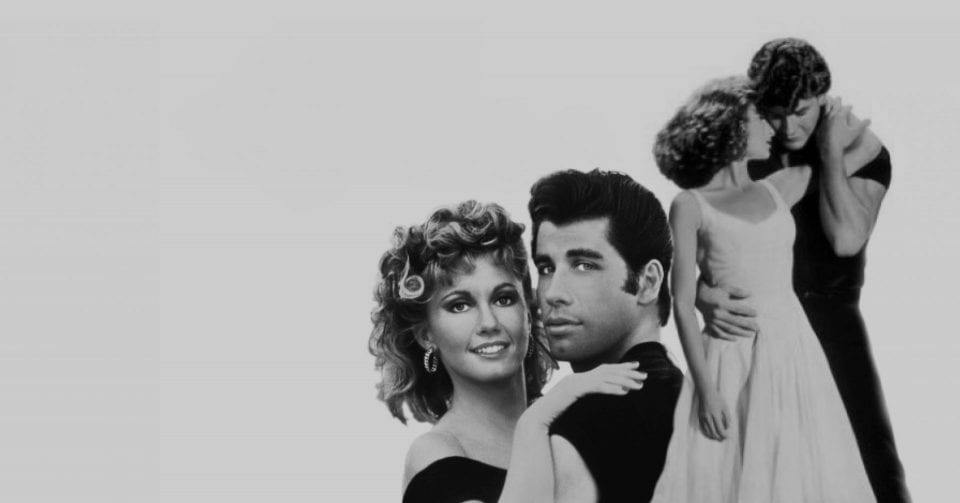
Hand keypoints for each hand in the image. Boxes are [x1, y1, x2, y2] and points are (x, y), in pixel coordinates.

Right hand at [521, 362, 646, 428]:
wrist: (540, 414)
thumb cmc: (555, 411)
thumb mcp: (574, 400)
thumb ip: (587, 393)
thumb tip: (603, 392)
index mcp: (580, 378)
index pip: (605, 369)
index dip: (622, 367)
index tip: (637, 366)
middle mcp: (580, 376)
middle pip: (608, 371)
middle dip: (628, 372)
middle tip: (644, 375)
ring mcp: (577, 382)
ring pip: (606, 378)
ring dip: (625, 381)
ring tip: (639, 386)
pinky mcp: (576, 390)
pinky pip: (597, 388)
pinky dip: (611, 389)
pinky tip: (624, 392)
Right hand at [696, 280, 757, 340]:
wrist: (697, 296)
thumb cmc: (713, 290)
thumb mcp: (725, 287)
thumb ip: (737, 291)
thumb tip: (750, 294)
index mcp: (722, 304)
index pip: (738, 310)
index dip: (748, 312)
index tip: (756, 314)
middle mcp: (717, 314)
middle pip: (736, 322)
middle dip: (748, 325)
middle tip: (757, 328)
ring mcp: (713, 321)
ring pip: (729, 329)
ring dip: (740, 332)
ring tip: (750, 334)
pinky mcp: (709, 324)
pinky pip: (719, 333)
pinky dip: (727, 337)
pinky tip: (735, 339)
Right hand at [697, 389, 729, 440]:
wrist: (706, 393)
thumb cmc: (718, 399)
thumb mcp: (725, 408)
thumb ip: (727, 419)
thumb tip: (727, 428)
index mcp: (716, 415)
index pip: (720, 430)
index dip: (724, 435)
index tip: (727, 436)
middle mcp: (708, 418)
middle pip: (714, 433)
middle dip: (719, 438)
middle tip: (723, 439)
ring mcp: (703, 418)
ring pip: (707, 432)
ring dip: (713, 437)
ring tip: (718, 438)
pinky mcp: (699, 417)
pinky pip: (702, 429)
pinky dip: (707, 433)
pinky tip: (711, 435)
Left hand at [817, 96, 871, 159]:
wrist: (830, 149)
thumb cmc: (843, 140)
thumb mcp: (855, 132)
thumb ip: (862, 125)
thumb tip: (869, 120)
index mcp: (840, 116)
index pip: (845, 109)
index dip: (848, 107)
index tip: (850, 106)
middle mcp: (831, 117)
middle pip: (835, 106)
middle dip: (838, 101)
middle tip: (839, 97)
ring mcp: (824, 122)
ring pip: (826, 111)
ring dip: (828, 105)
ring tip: (828, 101)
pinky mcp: (819, 127)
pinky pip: (821, 119)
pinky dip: (823, 115)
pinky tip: (823, 116)